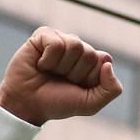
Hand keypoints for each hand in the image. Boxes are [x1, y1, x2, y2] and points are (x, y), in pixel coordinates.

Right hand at [0, 27, 123, 125]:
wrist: (28, 104)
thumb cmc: (58, 102)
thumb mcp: (91, 103)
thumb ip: (111, 89)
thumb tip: (107, 62)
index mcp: (92, 62)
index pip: (104, 59)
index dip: (91, 77)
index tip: (79, 86)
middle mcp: (78, 48)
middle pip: (90, 53)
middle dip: (76, 73)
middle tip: (62, 80)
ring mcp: (61, 39)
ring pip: (75, 45)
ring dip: (62, 66)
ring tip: (51, 72)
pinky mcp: (43, 35)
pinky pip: (56, 43)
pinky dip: (49, 60)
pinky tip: (41, 64)